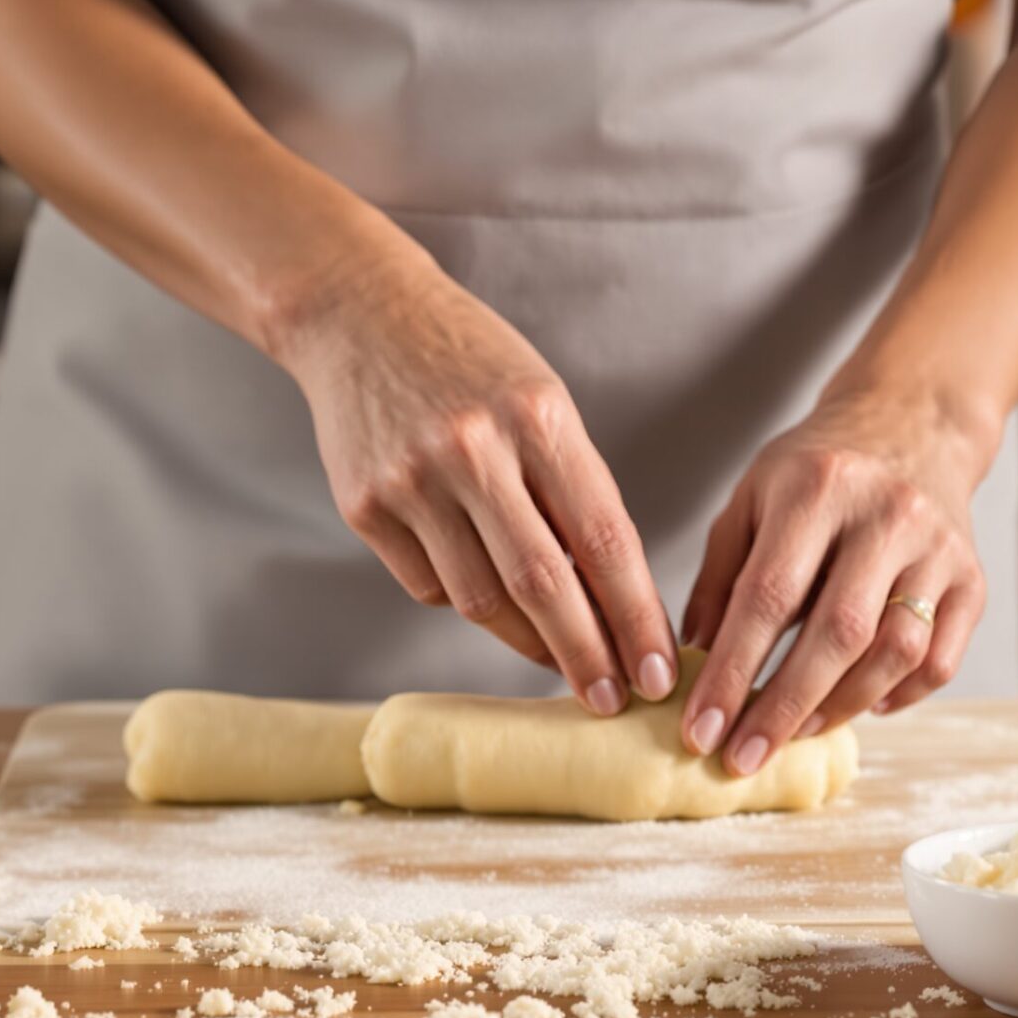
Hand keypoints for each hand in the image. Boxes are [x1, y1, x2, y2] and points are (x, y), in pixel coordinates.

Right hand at [279, 262, 676, 712]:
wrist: (359, 317)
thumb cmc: (471, 364)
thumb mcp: (540, 403)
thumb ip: (573, 490)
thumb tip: (612, 600)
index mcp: (536, 417)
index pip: (602, 538)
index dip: (635, 615)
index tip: (658, 670)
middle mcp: (472, 450)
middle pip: (542, 584)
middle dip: (586, 655)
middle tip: (612, 701)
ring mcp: (410, 481)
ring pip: (480, 599)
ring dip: (526, 641)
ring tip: (558, 656)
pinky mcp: (364, 506)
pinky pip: (427, 584)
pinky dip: (462, 597)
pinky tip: (481, 585)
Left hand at [676, 388, 996, 767]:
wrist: (911, 423)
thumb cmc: (814, 471)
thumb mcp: (750, 499)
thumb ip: (720, 576)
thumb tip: (689, 660)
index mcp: (818, 489)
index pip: (768, 596)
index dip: (731, 672)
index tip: (699, 728)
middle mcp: (887, 515)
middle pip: (837, 633)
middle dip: (782, 708)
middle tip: (740, 759)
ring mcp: (939, 548)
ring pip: (896, 652)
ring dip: (839, 707)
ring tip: (792, 733)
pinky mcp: (974, 578)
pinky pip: (941, 660)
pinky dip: (898, 696)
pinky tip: (857, 706)